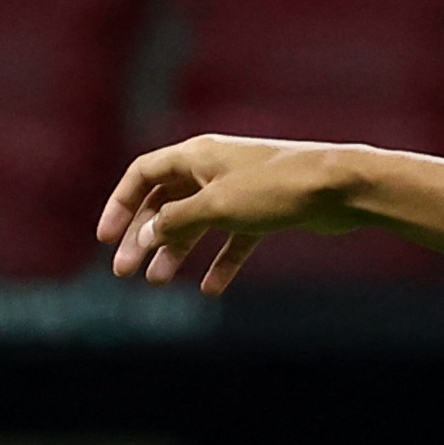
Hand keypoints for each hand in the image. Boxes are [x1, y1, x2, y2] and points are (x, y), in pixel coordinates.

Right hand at [97, 137, 369, 292]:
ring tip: (159, 281)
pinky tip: (212, 289)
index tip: (104, 239)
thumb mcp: (215, 206)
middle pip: (165, 202)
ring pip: (195, 222)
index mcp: (196, 154)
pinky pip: (232, 239)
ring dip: (175, 251)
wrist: (339, 186)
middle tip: (124, 272)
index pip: (143, 174)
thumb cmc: (276, 188)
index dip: (120, 204)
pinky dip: (220, 262)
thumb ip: (175, 222)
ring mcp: (239, 190)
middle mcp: (214, 168)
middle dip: (142, 237)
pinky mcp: (264, 211)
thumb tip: (146, 237)